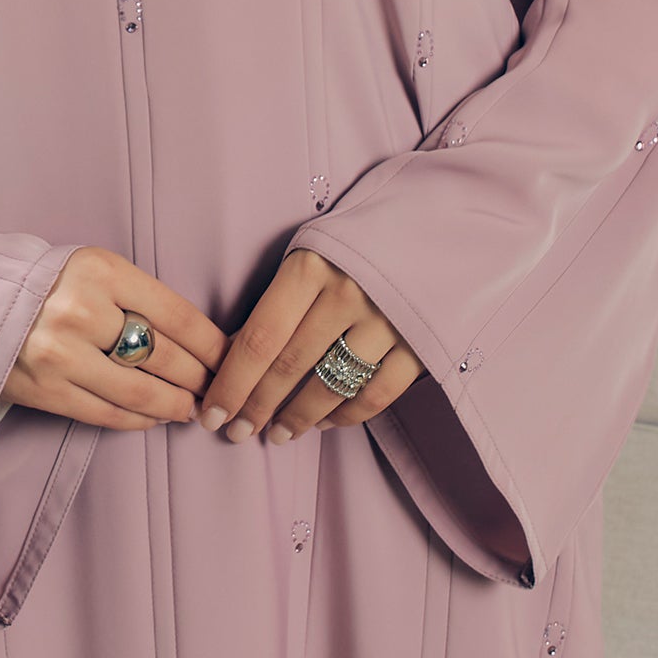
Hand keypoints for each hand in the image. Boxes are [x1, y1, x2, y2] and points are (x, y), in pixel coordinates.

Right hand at [3, 246, 226, 431]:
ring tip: (192, 408)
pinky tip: (154, 418)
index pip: (178, 315)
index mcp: (100, 270)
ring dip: (175, 406)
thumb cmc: (47, 287)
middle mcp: (80, 310)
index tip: (232, 360)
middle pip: (165, 356)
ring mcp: (59, 353)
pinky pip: (106, 413)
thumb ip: (140, 297)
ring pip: (140, 391)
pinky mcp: (43, 390)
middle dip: (201, 379)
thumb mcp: (93, 271)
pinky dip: (139, 419)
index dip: (214, 345)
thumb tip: (204, 342)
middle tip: (220, 391)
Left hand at [195, 249, 424, 442]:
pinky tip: (324, 423)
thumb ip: (280, 298)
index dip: (232, 383)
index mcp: (311, 266)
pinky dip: (346, 416)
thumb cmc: (362, 239)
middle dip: (257, 407)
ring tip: (277, 435)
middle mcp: (347, 293)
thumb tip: (233, 355)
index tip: (211, 413)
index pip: (259, 338)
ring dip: (298, 419)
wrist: (445, 222)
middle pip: (289, 366)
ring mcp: (387, 321)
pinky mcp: (421, 344)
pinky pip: (375, 394)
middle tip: (236, 432)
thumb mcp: (315, 250)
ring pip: (330, 386)